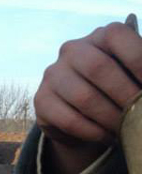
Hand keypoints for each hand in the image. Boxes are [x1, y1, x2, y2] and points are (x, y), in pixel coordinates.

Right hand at [35, 22, 141, 173]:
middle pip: (98, 67)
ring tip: (126, 131)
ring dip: (111, 119)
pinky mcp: (41, 99)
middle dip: (126, 95)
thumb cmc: (116, 89)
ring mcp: (53, 74)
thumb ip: (138, 73)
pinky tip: (108, 137)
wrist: (82, 113)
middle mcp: (72, 50)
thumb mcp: (130, 75)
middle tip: (140, 116)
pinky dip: (93, 132)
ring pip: (83, 97)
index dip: (138, 60)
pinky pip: (68, 119)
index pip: (116, 35)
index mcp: (99, 37)